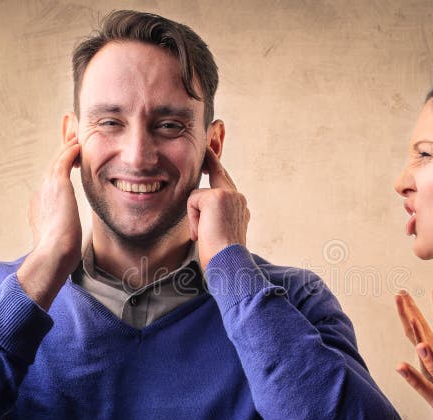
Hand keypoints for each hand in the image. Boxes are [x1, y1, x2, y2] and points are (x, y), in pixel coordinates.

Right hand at [17, 137, 81, 309]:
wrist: (54, 254)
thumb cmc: (61, 253)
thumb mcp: (62, 238)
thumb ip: (64, 230)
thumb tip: (68, 235)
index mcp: (41, 205)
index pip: (54, 182)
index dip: (62, 167)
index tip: (69, 159)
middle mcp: (42, 193)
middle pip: (54, 164)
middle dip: (62, 148)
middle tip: (68, 130)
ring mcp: (48, 188)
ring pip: (58, 158)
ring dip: (67, 143)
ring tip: (75, 129)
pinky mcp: (57, 185)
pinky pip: (64, 159)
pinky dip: (71, 149)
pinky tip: (79, 141)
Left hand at [186, 147, 248, 266]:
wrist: (229, 264)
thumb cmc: (221, 257)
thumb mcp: (218, 233)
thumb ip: (213, 216)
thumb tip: (197, 207)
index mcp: (240, 207)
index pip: (226, 182)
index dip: (217, 167)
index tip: (210, 151)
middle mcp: (238, 198)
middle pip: (218, 173)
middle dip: (211, 157)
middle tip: (207, 142)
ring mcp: (230, 195)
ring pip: (198, 196)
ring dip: (194, 217)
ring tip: (203, 235)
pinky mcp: (217, 196)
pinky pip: (192, 202)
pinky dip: (192, 219)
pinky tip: (201, 233)